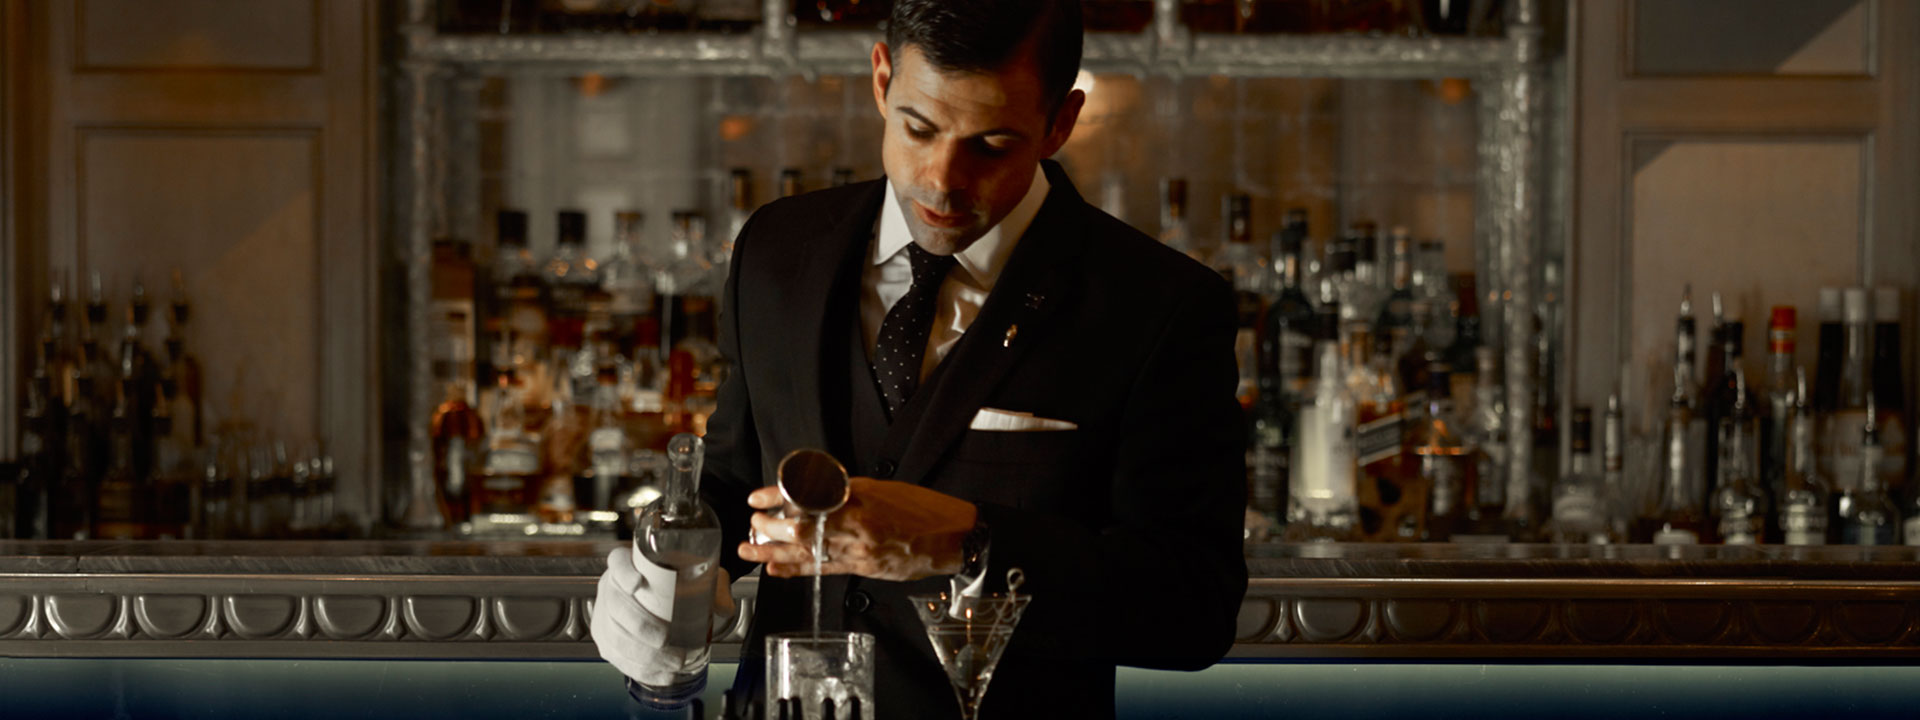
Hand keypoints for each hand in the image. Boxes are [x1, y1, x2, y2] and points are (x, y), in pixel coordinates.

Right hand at [591, 546, 734, 684]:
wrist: (665, 596)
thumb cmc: (678, 581)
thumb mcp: (698, 574)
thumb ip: (714, 588)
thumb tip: (725, 608)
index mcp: (629, 563)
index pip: (618, 562)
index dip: (623, 573)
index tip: (637, 583)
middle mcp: (611, 586)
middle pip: (615, 605)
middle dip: (641, 628)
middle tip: (665, 640)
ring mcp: (604, 615)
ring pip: (615, 637)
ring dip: (644, 655)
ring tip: (673, 662)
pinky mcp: (607, 641)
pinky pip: (618, 658)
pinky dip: (641, 669)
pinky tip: (663, 674)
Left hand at [737, 477, 975, 581]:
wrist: (953, 536)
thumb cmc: (922, 508)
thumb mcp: (883, 488)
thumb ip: (849, 493)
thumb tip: (815, 494)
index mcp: (860, 496)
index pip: (810, 495)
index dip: (778, 498)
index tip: (758, 498)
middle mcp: (857, 522)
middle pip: (803, 528)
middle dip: (771, 529)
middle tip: (753, 526)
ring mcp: (859, 548)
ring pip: (808, 553)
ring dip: (774, 554)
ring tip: (749, 553)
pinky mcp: (864, 568)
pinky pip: (824, 570)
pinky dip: (797, 571)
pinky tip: (777, 571)